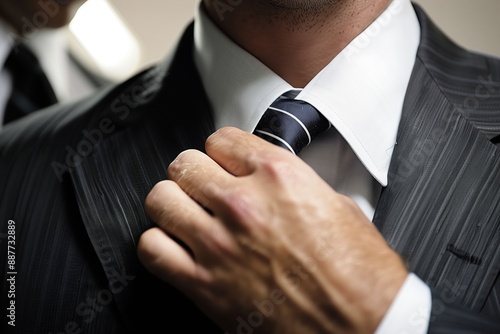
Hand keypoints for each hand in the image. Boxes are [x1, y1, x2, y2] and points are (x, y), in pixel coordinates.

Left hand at [137, 126, 407, 333]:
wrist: (362, 327)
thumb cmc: (359, 274)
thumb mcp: (337, 206)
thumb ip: (295, 184)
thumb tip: (271, 180)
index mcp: (279, 178)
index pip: (222, 140)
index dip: (222, 152)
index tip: (224, 163)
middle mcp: (244, 205)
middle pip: (184, 164)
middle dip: (194, 174)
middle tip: (204, 188)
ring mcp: (219, 244)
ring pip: (161, 199)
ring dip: (172, 204)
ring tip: (186, 214)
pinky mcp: (204, 285)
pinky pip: (151, 249)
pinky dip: (158, 244)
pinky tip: (177, 247)